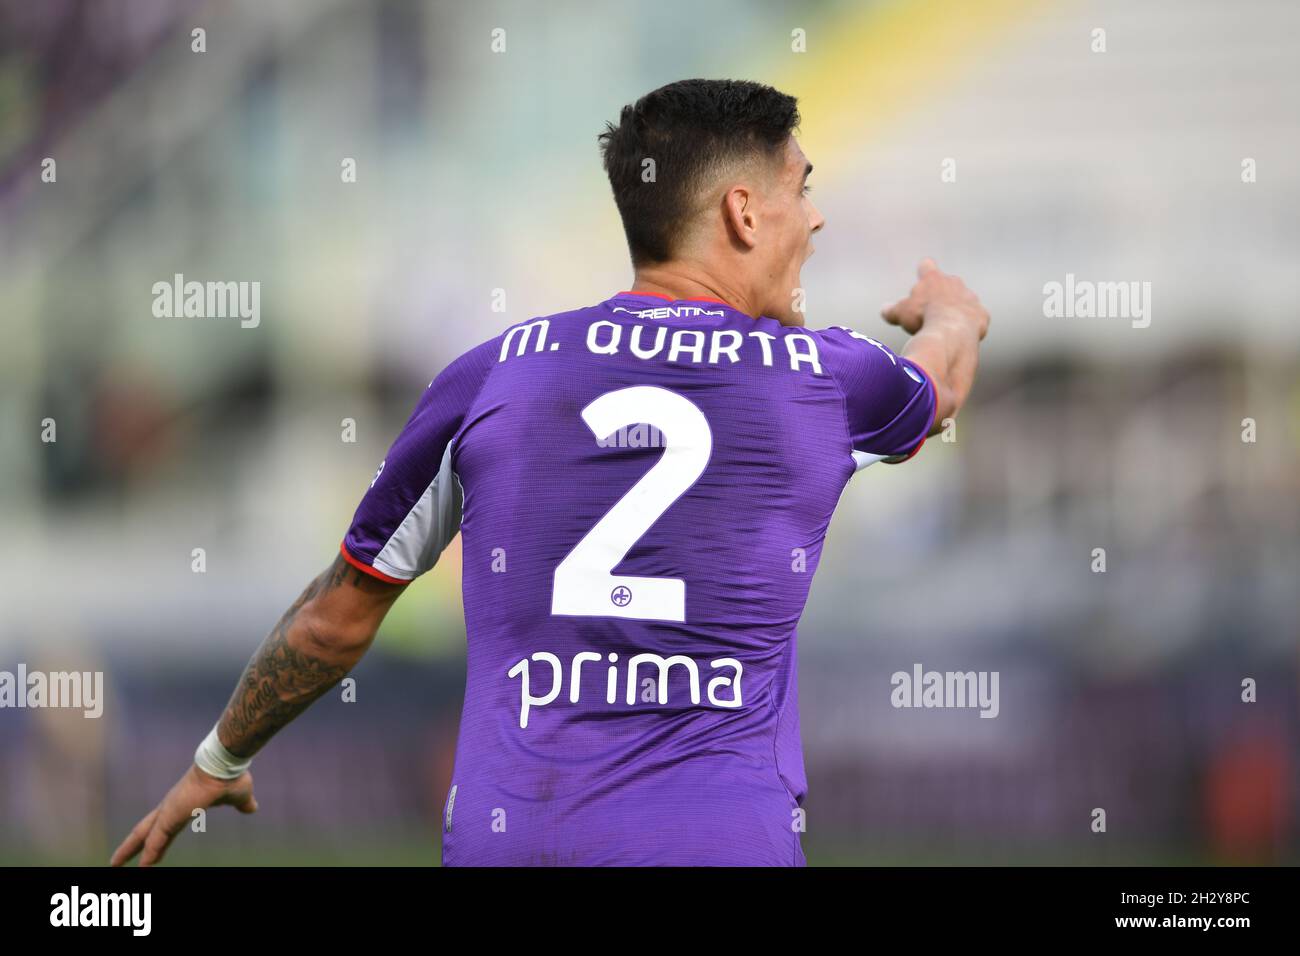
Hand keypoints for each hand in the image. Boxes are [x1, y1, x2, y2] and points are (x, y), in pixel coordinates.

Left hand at [110, 763, 257, 865]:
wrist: (226, 765)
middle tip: (116, 861)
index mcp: (184, 805)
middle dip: (130, 847)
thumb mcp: (239, 796)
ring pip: (143, 836)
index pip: (163, 828)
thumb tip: (252, 808)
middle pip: (144, 831)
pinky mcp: (170, 816)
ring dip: (129, 851)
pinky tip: (142, 867)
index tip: (148, 853)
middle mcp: (171, 808)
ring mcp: (169, 811)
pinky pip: (155, 841)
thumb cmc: (231, 777)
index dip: (155, 842)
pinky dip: (148, 854)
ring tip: (114, 865)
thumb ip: (242, 804)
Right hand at [881, 258, 989, 339]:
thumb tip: (885, 310)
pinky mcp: (982, 314)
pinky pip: (976, 318)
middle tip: (932, 311)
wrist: (950, 332)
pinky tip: (960, 336)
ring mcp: (970, 298)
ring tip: (946, 327)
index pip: (927, 266)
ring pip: (964, 300)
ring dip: (957, 310)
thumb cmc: (922, 318)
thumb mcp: (900, 314)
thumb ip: (892, 310)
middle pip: (949, 282)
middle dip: (942, 294)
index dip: (923, 271)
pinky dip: (969, 325)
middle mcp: (954, 283)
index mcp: (933, 279)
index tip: (922, 276)